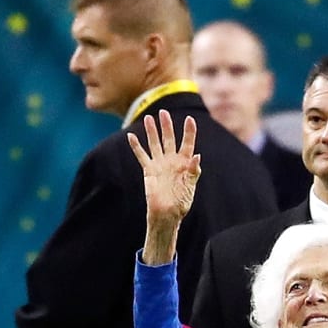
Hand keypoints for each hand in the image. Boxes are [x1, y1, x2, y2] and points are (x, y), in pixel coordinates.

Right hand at [127, 110, 200, 263]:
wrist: (167, 214)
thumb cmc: (181, 203)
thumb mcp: (190, 187)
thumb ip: (193, 171)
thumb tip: (197, 156)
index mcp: (185, 163)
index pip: (187, 143)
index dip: (189, 131)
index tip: (189, 119)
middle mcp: (172, 160)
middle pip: (169, 138)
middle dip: (166, 125)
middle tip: (163, 112)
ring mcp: (160, 164)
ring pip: (155, 143)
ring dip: (151, 131)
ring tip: (148, 118)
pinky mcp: (149, 170)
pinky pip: (141, 156)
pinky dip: (136, 146)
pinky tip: (131, 136)